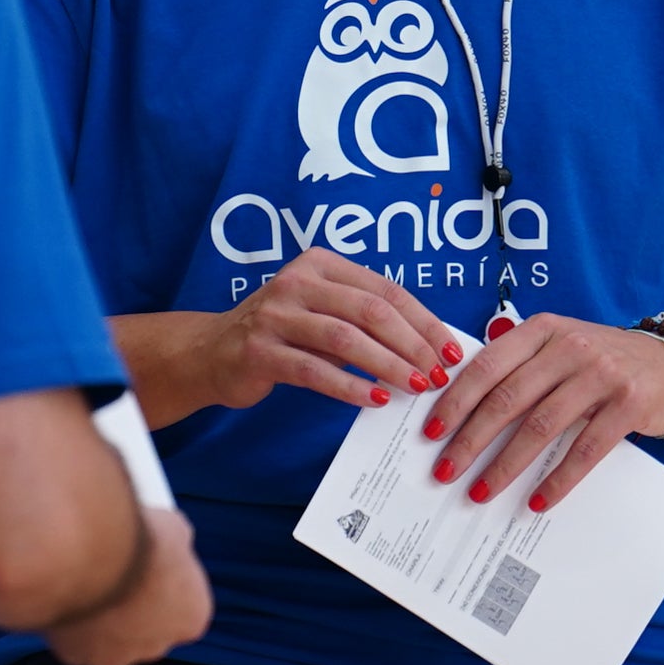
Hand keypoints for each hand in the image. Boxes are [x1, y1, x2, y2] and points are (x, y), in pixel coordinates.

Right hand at [43, 507, 210, 664]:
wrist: (87, 550)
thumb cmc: (136, 535)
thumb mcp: (172, 525)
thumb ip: (176, 542)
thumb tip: (174, 537)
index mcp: (192, 616)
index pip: (186, 608)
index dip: (167, 585)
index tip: (151, 563)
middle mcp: (157, 646)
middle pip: (148, 630)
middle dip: (134, 609)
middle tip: (118, 572)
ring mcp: (116, 656)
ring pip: (109, 640)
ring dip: (100, 618)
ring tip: (85, 579)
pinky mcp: (77, 657)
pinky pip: (74, 639)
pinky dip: (70, 618)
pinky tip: (65, 590)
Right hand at [191, 248, 462, 413]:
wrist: (213, 352)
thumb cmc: (282, 334)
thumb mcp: (322, 312)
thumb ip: (364, 320)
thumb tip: (429, 347)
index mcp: (321, 264)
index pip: (385, 290)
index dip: (424, 321)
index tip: (451, 350)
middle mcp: (298, 281)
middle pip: (369, 310)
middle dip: (411, 344)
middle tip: (437, 374)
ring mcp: (276, 315)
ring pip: (345, 338)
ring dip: (387, 365)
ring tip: (415, 387)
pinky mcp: (260, 350)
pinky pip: (313, 370)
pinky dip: (349, 386)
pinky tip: (374, 400)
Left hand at [424, 316, 663, 513]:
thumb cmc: (601, 360)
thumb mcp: (559, 346)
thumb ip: (519, 364)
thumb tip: (460, 404)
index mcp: (543, 329)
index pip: (488, 365)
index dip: (456, 400)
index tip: (431, 432)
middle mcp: (569, 346)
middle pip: (507, 398)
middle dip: (471, 439)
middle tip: (445, 471)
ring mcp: (600, 374)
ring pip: (541, 426)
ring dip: (506, 465)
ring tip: (481, 492)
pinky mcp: (627, 404)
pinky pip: (585, 450)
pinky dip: (558, 479)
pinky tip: (537, 500)